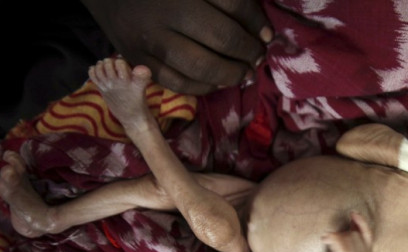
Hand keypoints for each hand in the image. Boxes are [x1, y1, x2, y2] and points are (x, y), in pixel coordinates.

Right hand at [81, 0, 271, 94]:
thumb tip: (261, 29)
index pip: (230, 7)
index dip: (255, 23)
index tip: (267, 34)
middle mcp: (163, 18)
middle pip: (220, 40)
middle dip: (246, 51)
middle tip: (257, 56)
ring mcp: (149, 43)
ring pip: (200, 69)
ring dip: (230, 74)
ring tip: (243, 72)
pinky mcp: (140, 63)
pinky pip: (178, 84)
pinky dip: (204, 87)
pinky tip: (218, 82)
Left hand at [318, 212, 373, 251]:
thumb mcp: (346, 243)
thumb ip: (353, 231)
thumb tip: (355, 214)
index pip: (368, 233)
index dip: (361, 221)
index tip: (352, 212)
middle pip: (355, 234)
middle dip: (342, 233)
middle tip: (331, 238)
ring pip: (347, 239)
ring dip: (335, 236)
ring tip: (327, 239)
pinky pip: (340, 246)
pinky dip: (331, 239)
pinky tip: (325, 239)